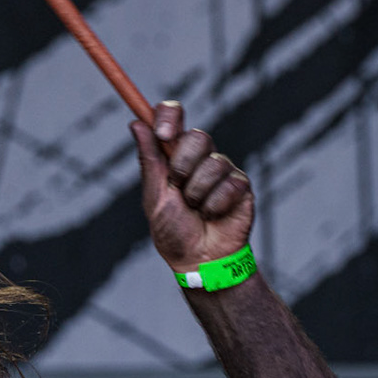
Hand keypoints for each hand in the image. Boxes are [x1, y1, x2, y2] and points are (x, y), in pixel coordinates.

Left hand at [132, 99, 254, 270]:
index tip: (163, 133)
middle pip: (198, 136)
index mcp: (174, 155)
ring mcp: (222, 170)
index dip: (169, 116)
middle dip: (183, 165)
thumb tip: (136, 123)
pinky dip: (216, 205)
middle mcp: (199, 158)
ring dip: (197, 193)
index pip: (173, 117)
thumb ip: (149, 160)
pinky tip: (213, 216)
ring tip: (196, 211)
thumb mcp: (155, 196)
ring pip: (213, 163)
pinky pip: (230, 184)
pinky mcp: (241, 186)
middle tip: (178, 188)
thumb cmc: (173, 231)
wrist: (199, 261)